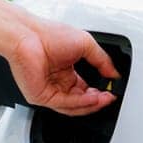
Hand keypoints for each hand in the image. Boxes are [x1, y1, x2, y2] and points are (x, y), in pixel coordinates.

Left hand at [6, 18, 120, 115]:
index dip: (100, 91)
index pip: (86, 89)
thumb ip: (102, 60)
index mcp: (66, 71)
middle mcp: (58, 82)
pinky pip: (65, 104)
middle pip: (82, 101)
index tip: (111, 90)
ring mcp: (50, 91)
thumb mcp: (85, 44)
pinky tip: (92, 97)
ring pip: (74, 107)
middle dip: (98, 100)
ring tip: (104, 98)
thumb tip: (114, 73)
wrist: (28, 36)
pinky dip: (81, 103)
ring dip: (92, 104)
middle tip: (110, 96)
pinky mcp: (42, 97)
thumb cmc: (48, 35)